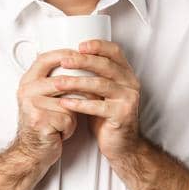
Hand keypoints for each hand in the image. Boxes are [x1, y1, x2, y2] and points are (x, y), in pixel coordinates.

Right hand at [13, 48, 81, 166]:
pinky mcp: (40, 122)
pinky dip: (70, 127)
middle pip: (62, 81)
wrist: (32, 151)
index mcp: (28, 82)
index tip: (84, 56)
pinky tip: (61, 131)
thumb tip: (84, 67)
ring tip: (68, 119)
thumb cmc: (44, 123)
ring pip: (68, 102)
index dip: (66, 55)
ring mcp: (32, 106)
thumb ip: (56, 82)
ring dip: (75, 113)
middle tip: (94, 95)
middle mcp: (27, 91)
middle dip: (82, 88)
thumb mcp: (44, 98)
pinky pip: (68, 118)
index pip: (45, 58)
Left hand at [51, 39, 145, 161]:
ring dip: (76, 82)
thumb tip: (67, 60)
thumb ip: (92, 77)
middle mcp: (130, 83)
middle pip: (106, 65)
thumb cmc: (107, 116)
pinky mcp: (122, 115)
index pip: (115, 52)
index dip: (98, 46)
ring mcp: (128, 99)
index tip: (79, 45)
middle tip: (64, 61)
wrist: (121, 144)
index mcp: (126, 74)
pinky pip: (98, 106)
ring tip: (58, 83)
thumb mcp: (101, 92)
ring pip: (101, 84)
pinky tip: (65, 103)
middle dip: (83, 61)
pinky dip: (79, 104)